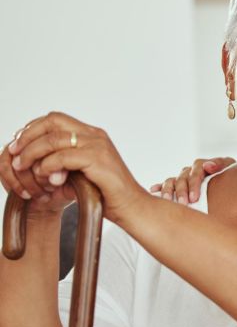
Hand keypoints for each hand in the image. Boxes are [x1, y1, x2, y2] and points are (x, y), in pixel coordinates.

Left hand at [5, 112, 147, 223]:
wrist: (132, 207)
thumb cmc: (107, 194)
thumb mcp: (81, 173)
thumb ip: (63, 162)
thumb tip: (35, 161)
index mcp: (92, 135)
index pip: (56, 119)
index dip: (32, 129)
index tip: (18, 146)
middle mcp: (95, 135)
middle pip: (53, 121)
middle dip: (28, 136)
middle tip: (14, 153)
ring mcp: (98, 146)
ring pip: (54, 138)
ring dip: (33, 153)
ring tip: (24, 167)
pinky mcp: (98, 159)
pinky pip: (63, 157)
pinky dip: (49, 166)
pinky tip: (46, 177)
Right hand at [149, 157, 235, 204]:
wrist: (233, 184)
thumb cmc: (233, 177)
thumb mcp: (231, 169)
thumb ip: (222, 165)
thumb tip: (208, 165)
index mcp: (205, 165)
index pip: (197, 170)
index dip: (194, 183)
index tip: (194, 197)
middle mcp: (192, 171)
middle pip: (183, 177)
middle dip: (182, 191)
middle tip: (184, 204)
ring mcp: (184, 178)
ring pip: (173, 181)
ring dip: (169, 190)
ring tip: (168, 201)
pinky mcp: (179, 186)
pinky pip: (166, 185)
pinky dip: (159, 187)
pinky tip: (154, 191)